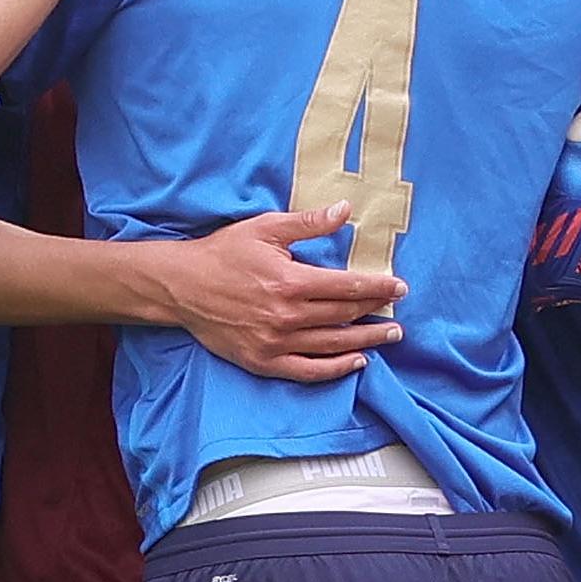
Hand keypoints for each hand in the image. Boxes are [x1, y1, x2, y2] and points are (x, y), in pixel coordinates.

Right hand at [155, 201, 405, 382]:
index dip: (378, 287)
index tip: (400, 288)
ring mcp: (275, 343)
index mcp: (290, 281)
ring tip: (389, 337)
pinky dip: (335, 369)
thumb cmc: (223, 253)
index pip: (347, 286)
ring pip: (333, 346)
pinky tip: (356, 362)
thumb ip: (308, 223)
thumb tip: (344, 210)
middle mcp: (286, 316)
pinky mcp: (263, 361)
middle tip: (399, 314)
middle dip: (377, 314)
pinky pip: (308, 371)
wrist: (181, 287)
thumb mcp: (264, 228)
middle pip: (344, 316)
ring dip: (366, 341)